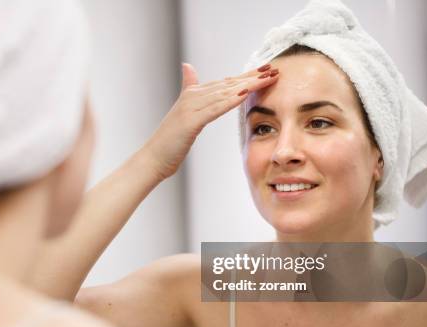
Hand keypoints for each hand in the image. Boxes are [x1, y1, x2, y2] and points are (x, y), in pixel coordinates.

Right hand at [142, 63, 278, 179]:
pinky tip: (245, 95)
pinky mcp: (190, 121)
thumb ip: (188, 92)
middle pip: (227, 84)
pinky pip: (214, 109)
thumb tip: (187, 67)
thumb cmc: (169, 143)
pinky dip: (230, 101)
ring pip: (224, 93)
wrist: (152, 159)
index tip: (265, 70)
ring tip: (267, 78)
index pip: (224, 83)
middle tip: (273, 68)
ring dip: (247, 85)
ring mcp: (190, 107)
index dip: (245, 76)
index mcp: (192, 95)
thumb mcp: (182, 116)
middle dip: (251, 76)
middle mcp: (192, 97)